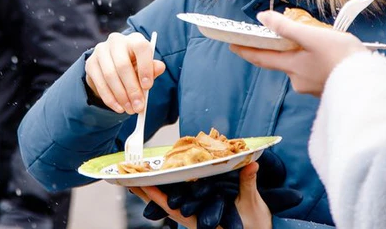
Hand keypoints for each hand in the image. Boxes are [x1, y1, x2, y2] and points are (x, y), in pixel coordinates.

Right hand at [85, 32, 165, 113]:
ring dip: (121, 96)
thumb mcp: (145, 66)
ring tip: (130, 109)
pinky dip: (110, 98)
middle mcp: (116, 41)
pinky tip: (118, 107)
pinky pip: (100, 83)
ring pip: (110, 75)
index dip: (145, 67)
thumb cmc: (134, 65)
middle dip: (132, 89)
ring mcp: (101, 51)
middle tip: (138, 106)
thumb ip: (152, 68)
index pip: (141, 47)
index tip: (148, 86)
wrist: (112, 65)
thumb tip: (160, 67)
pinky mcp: (90, 63)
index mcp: (134, 39)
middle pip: (122, 65)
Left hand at [141, 151, 299, 227]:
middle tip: (129, 175)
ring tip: (141, 173)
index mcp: (201, 220)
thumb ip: (247, 185)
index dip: (156, 196)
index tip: (141, 183)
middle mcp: (195, 216)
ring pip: (172, 200)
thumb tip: (251, 164)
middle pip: (166, 202)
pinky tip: (167, 177)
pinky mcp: (203, 208)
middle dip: (148, 189)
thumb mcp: (252, 206)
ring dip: (157, 187)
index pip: (173, 208)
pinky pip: (184, 197)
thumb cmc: (256, 226)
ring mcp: (198, 212)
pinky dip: (173, 187)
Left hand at [231, 11, 365, 96]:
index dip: (245, 50)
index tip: (231, 44)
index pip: (260, 58)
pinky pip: (314, 71)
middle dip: (283, 47)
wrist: (370, 83)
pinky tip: (331, 55)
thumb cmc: (343, 58)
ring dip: (304, 53)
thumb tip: (262, 19)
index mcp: (292, 66)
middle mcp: (298, 80)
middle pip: (283, 60)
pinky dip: (316, 61)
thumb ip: (287, 27)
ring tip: (322, 40)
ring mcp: (312, 87)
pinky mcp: (327, 89)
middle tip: (289, 32)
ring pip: (300, 65)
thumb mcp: (313, 37)